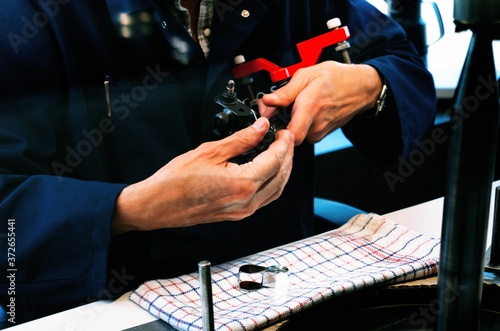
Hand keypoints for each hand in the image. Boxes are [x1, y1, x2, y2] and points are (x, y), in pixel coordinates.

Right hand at [112, 117, 294, 234]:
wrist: (158, 204)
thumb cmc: (176, 181)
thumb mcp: (210, 151)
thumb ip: (241, 139)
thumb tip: (260, 128)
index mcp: (242, 184)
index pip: (275, 161)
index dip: (283, 144)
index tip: (283, 132)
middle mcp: (246, 201)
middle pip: (280, 176)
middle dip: (287, 156)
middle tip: (286, 139)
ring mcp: (242, 211)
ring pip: (275, 190)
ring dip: (283, 171)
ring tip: (281, 153)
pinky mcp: (237, 215)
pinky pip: (264, 199)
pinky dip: (272, 183)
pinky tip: (269, 172)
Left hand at [259, 61, 382, 144]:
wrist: (360, 87)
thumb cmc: (336, 79)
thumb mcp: (308, 75)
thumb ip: (286, 91)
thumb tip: (268, 101)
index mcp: (311, 108)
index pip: (291, 135)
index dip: (275, 129)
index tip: (270, 118)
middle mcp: (316, 124)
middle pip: (288, 132)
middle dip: (279, 119)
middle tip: (278, 105)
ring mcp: (320, 131)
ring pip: (295, 132)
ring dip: (290, 120)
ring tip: (295, 104)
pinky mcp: (321, 134)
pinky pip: (304, 132)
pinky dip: (299, 122)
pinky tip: (304, 109)